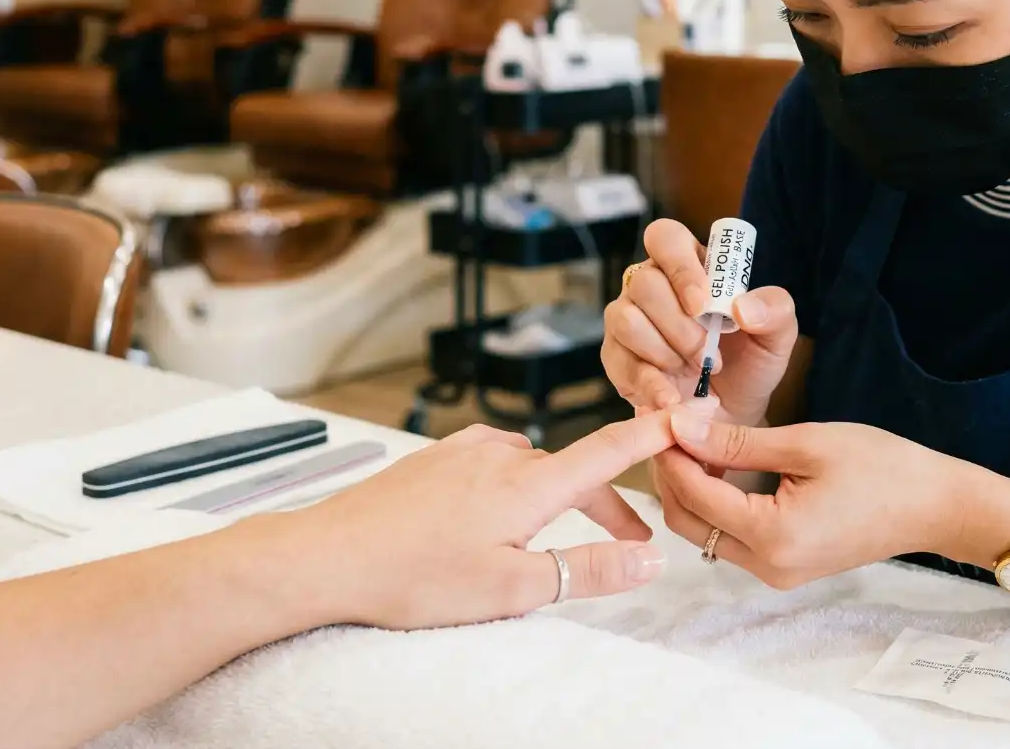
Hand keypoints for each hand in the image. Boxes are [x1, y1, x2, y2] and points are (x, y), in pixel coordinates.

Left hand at [254, 414, 676, 630]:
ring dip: (554, 495)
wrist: (327, 556)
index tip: (682, 420)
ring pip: (529, 466)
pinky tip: (494, 515)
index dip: (649, 437)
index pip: (607, 453)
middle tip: (631, 540)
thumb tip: (650, 560)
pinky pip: (490, 464)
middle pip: (572, 469)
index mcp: (529, 484)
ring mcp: (462, 451)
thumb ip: (587, 570)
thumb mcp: (513, 589)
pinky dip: (512, 486)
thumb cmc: (415, 577)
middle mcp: (500, 455)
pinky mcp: (432, 458)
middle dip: (605, 503)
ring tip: (554, 534)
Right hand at [601, 218, 798, 426]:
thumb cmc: (750, 364)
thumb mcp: (778, 336)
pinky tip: (672, 398)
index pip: (665, 238)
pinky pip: (619, 361)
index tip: (702, 305)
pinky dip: (650, 384)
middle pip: (644, 283)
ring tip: (692, 372)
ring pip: (626, 319)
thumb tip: (741, 307)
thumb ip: (775, 310)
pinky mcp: (616, 357)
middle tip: (707, 354)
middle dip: (680, 327)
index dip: (680, 267)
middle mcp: (651, 285)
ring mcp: (627, 319)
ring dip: (665, 353)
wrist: (731, 414)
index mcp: (689, 265)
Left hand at [654, 407, 1009, 588]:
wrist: (934, 506)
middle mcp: (768, 566)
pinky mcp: (785, 568)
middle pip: (687, 522)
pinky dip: (716, 504)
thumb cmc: (882, 468)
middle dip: (672, 475)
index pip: (693, 496)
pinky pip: (731, 538)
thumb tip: (680, 427)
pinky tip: (721, 465)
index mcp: (773, 535)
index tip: (662, 415)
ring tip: (695, 439)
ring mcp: (776, 573)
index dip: (670, 454)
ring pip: (704, 533)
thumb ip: (737, 442)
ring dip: (691, 489)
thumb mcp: (807, 443)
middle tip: (673, 427)